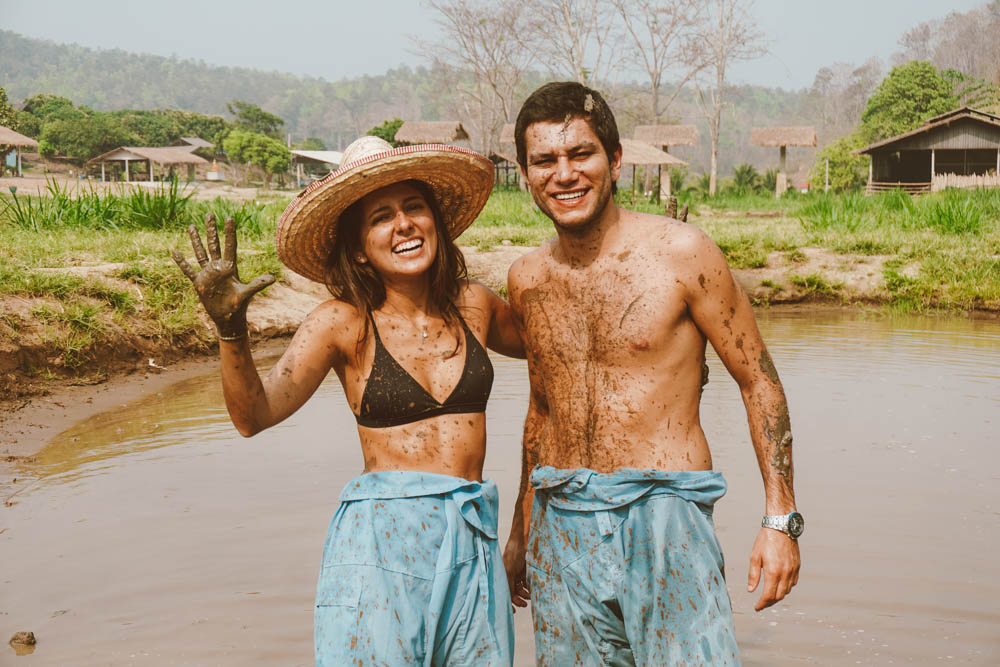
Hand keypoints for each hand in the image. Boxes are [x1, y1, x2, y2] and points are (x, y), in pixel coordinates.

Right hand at [172, 214, 274, 339]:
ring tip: (191, 226)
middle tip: (210, 214)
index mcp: (229, 268)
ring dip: (195, 240)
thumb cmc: (238, 307)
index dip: (229, 233)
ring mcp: (207, 274)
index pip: (230, 246)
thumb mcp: (246, 294)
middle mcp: (218, 268)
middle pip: (214, 245)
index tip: (229, 218)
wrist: (228, 319)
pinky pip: (188, 270)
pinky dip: (181, 262)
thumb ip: (257, 284)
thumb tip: (272, 278)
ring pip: (200, 253)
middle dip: (211, 230)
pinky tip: (174, 252)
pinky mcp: (199, 283)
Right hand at [502, 537, 529, 610]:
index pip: (505, 592)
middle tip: (524, 604)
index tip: (513, 611)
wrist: (522, 541)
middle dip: (519, 599)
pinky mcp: (525, 571)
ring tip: (530, 596)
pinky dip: (530, 587)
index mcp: (502, 576)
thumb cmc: (512, 554)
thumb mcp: (509, 571)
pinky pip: (527, 583)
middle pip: (513, 592)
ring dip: (525, 594)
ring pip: (521, 589)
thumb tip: (510, 599)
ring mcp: (517, 574)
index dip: (508, 602)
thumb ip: (509, 585)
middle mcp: (509, 576)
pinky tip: (533, 590)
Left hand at [747, 526, 799, 610]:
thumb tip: (751, 590)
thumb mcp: (754, 556)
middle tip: (761, 604)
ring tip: (769, 596)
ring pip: (787, 591)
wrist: (781, 526)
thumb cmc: (765, 540)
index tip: (756, 607)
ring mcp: (793, 570)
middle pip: (779, 596)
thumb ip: (753, 575)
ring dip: (778, 596)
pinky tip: (779, 586)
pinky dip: (786, 588)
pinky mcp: (797, 566)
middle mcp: (785, 573)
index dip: (762, 604)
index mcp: (773, 572)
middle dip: (769, 603)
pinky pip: (793, 583)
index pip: (768, 596)